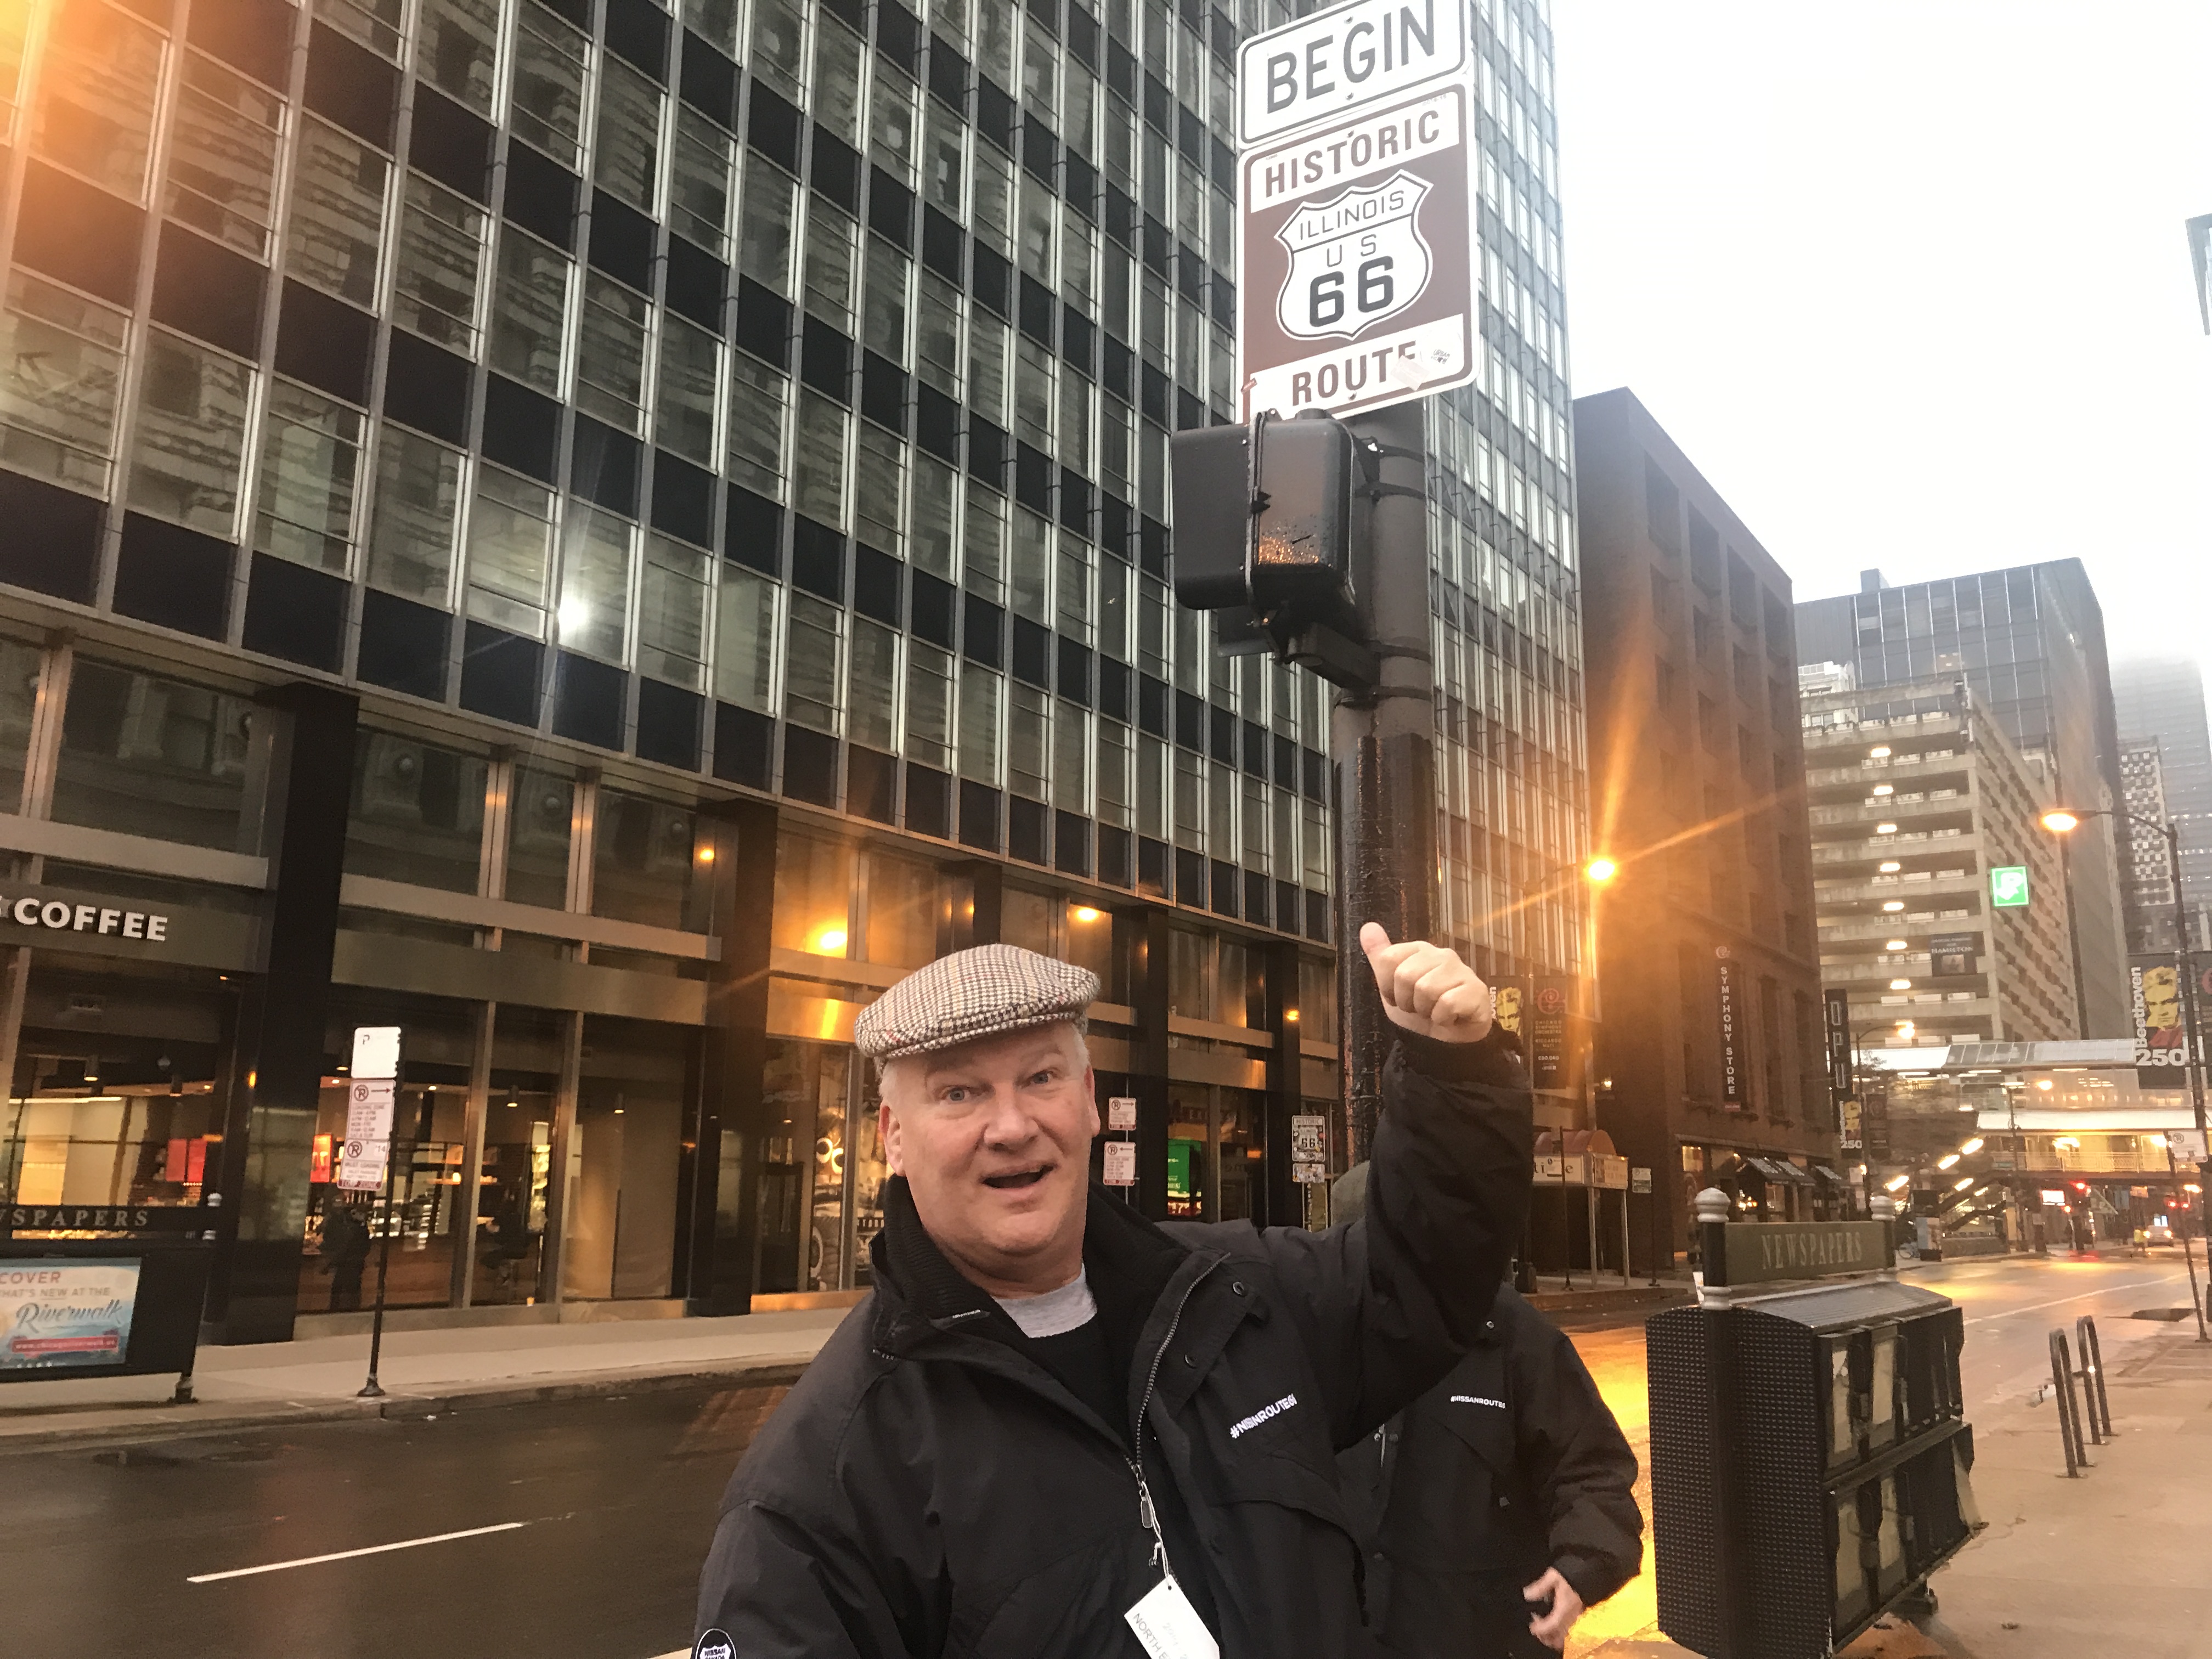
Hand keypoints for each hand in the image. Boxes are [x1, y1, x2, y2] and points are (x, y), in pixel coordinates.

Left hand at [1359, 924, 1492, 1042]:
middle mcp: (1443, 955)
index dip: (1387, 986)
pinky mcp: (1476, 991)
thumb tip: (1367, 927)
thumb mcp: (1392, 986)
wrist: (1446, 1044)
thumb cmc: (1420, 1012)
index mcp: (1420, 950)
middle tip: (1419, 1008)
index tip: (1398, 997)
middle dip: (1407, 1001)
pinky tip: (1449, 1018)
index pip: (1388, 958)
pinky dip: (1442, 1018)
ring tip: (1434, 1012)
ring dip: (1425, 1011)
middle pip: (1405, 975)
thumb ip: (1380, 957)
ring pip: (1426, 989)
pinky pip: (1447, 1003)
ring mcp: (1463, 971)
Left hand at [1523, 1567, 1583, 1649]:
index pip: (1551, 1625)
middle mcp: (1571, 1618)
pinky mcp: (1579, 1619)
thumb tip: (1527, 1595)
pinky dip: (1560, 1635)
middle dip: (1545, 1637)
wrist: (1591, 1575)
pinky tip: (1553, 1626)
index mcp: (1564, 1609)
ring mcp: (1576, 1620)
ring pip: (1564, 1638)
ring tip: (1543, 1628)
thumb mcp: (1553, 1576)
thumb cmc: (1572, 1575)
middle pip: (1558, 1638)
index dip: (1540, 1629)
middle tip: (1536, 1628)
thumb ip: (1540, 1587)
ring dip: (1552, 1637)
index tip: (1532, 1626)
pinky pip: (1569, 1633)